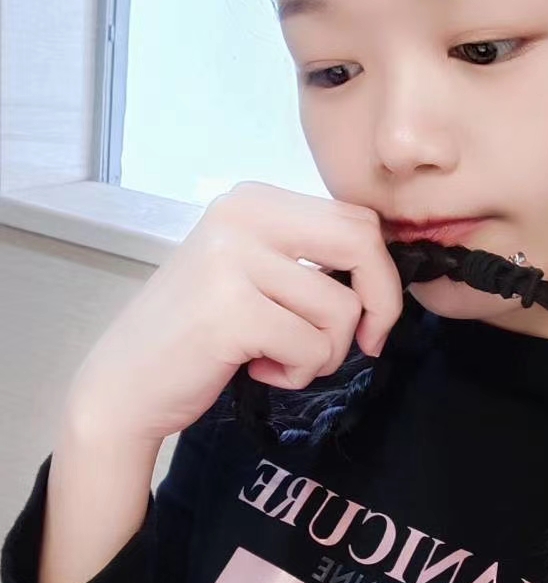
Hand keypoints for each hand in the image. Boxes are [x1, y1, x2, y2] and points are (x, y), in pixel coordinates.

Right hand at [66, 181, 402, 445]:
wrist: (125, 382)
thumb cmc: (198, 335)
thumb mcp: (251, 272)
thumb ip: (307, 258)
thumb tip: (387, 269)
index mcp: (252, 199)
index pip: (355, 219)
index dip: (381, 273)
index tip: (372, 316)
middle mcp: (242, 216)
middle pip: (361, 245)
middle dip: (380, 304)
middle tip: (364, 344)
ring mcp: (233, 261)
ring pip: (341, 310)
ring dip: (322, 353)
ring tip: (274, 356)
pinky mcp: (231, 312)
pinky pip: (312, 348)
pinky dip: (296, 373)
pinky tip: (256, 369)